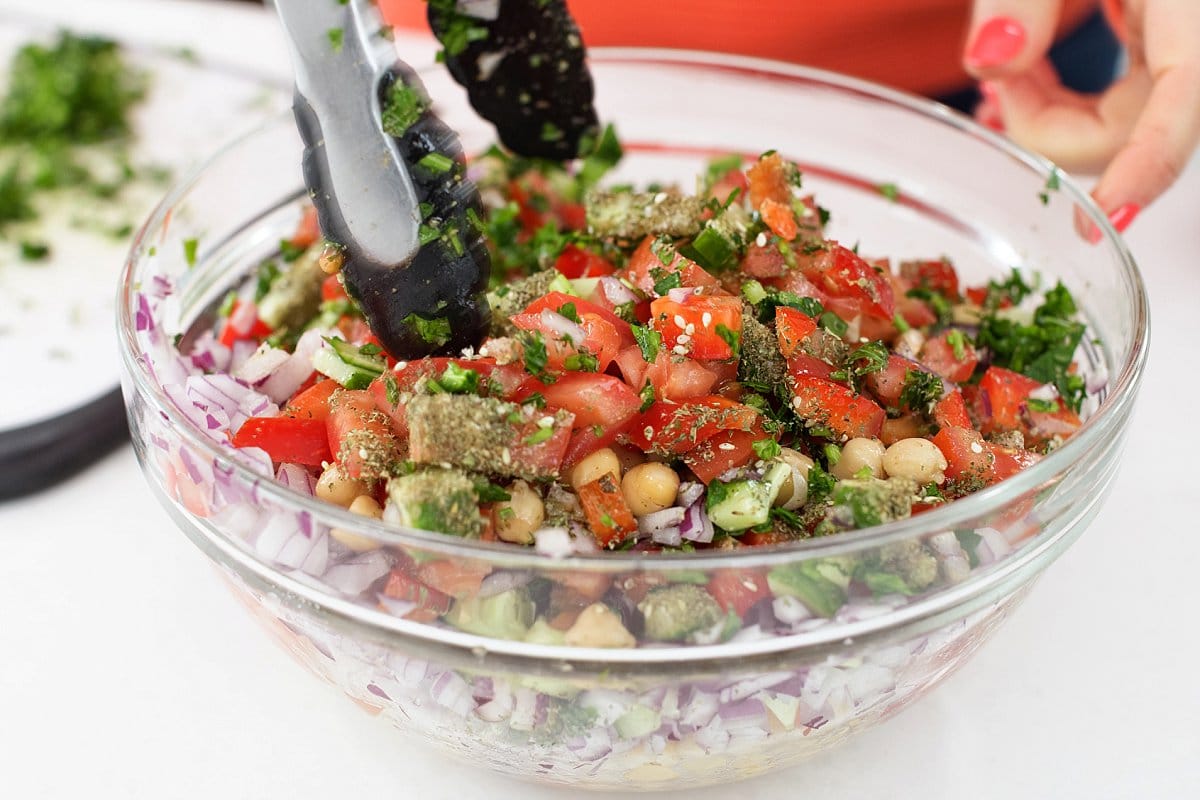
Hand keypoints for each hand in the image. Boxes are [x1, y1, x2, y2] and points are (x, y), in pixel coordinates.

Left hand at [964, 0, 1199, 236]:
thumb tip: (989, 65)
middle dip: (1048, 123)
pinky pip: (1116, 102)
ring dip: (1048, 115)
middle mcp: (1195, 32)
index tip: (1110, 213)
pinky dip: (1061, 102)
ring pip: (1118, 122)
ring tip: (1002, 81)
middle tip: (993, 86)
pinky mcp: (1161, 46)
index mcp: (1192, 6)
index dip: (1150, 161)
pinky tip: (1023, 81)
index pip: (1185, 96)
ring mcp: (1180, 42)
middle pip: (1135, 124)